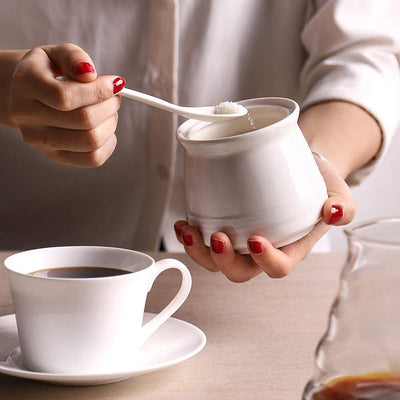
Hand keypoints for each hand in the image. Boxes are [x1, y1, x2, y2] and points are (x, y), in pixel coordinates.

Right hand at [8, 43, 124, 166]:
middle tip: (115, 98)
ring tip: (109, 111)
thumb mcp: (56, 53)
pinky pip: (93, 159)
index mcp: (25, 85)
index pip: (65, 97)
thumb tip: (90, 74)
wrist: (29, 96)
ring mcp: (40, 141)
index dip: (98, 91)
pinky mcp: (55, 156)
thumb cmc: (48, 72)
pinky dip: (108, 143)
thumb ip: (73, 57)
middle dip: (109, 107)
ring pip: (91, 141)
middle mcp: (27, 116)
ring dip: (111, 124)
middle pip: (83, 121)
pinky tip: (105, 128)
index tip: (115, 83)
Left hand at [174, 154, 354, 281]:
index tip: (256, 240)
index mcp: (289, 250)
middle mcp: (260, 251)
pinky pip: (204, 241)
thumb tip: (334, 211)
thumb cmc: (316, 185)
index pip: (278, 268)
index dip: (265, 261)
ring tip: (188, 231)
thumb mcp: (336, 192)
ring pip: (215, 261)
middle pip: (239, 271)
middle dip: (224, 261)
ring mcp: (239, 241)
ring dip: (198, 251)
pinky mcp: (224, 226)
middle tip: (218, 238)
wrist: (296, 169)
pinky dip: (191, 235)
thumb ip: (342, 205)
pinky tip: (184, 223)